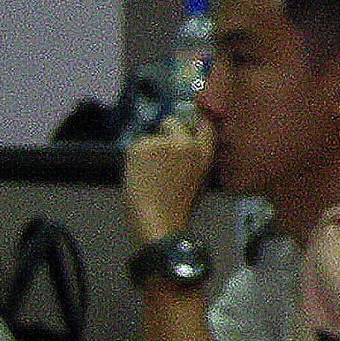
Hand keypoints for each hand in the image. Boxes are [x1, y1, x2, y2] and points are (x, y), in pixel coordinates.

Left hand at [123, 116, 215, 243]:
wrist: (159, 220)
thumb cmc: (178, 206)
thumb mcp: (199, 178)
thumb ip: (195, 155)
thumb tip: (185, 139)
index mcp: (204, 153)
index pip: (204, 123)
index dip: (194, 120)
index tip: (186, 121)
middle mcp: (186, 142)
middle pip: (172, 122)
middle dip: (165, 131)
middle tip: (159, 153)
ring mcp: (162, 143)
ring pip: (149, 137)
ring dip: (148, 149)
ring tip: (150, 173)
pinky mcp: (141, 146)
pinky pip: (135, 146)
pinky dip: (135, 157)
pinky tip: (139, 174)